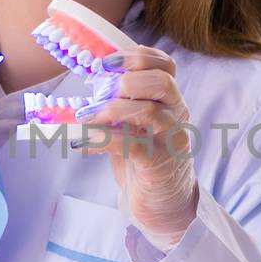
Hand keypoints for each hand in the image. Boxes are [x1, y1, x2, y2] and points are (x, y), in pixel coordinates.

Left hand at [71, 47, 198, 250]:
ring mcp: (171, 140)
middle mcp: (176, 115)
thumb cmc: (145, 159)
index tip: (106, 62)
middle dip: (125, 81)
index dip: (137, 56)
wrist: (165, 205)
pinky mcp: (160, 165)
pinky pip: (132, 145)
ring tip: (84, 117)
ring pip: (148, 111)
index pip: (165, 64)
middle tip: (98, 90)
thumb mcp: (133, 124)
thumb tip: (86, 84)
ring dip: (110, 110)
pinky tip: (84, 143)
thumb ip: (118, 103)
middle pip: (162, 82)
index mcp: (169, 100)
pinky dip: (103, 139)